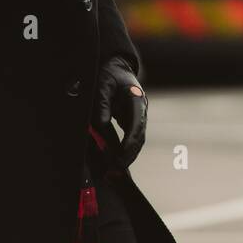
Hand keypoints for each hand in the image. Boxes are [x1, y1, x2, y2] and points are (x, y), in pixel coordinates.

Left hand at [93, 55, 146, 170]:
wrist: (116, 68)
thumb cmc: (109, 75)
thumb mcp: (101, 87)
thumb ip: (102, 106)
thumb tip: (101, 127)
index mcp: (137, 99)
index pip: (136, 125)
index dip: (129, 144)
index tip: (120, 159)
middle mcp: (141, 110)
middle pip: (139, 138)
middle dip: (128, 157)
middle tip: (115, 172)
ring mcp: (138, 117)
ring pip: (136, 141)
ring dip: (126, 157)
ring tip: (113, 174)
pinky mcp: (131, 122)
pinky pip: (129, 139)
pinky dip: (123, 152)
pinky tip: (113, 164)